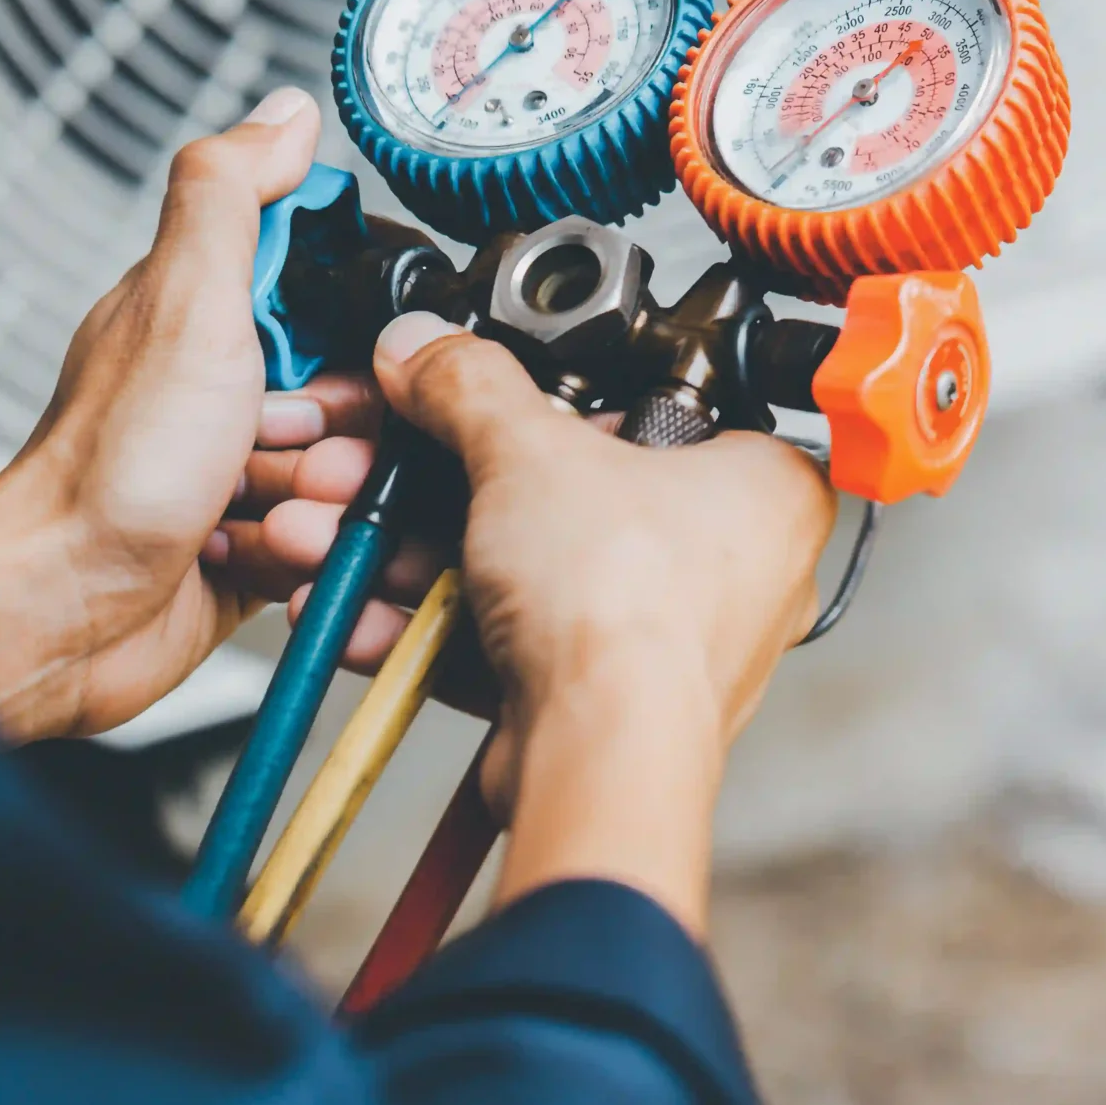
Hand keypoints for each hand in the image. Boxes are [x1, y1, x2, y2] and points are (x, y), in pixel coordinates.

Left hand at [0, 88, 388, 742]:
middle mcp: (228, 387)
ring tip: (263, 514)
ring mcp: (241, 469)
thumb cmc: (107, 471)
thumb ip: (232, 198)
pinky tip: (260, 558)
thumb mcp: (184, 303)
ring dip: (323, 502)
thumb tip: (281, 115)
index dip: (358, 332)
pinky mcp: (255, 544)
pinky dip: (309, 555)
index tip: (330, 360)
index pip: (338, 293)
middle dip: (344, 437)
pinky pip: (333, 542)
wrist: (64, 613)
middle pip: (363, 394)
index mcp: (211, 313)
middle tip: (280, 448)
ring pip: (353, 474)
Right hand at [361, 312, 836, 931]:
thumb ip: (469, 386)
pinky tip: (363, 610)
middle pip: (568, 493)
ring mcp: (669, 638)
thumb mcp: (529, 451)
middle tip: (381, 466)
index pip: (659, 406)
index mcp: (766, 483)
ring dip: (417, 554)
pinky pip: (514, 642)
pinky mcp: (607, 698)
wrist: (599, 757)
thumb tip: (431, 347)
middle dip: (443, 485)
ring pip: (526, 570)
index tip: (486, 394)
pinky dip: (435, 626)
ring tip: (339, 534)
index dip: (561, 397)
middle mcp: (736, 564)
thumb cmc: (627, 610)